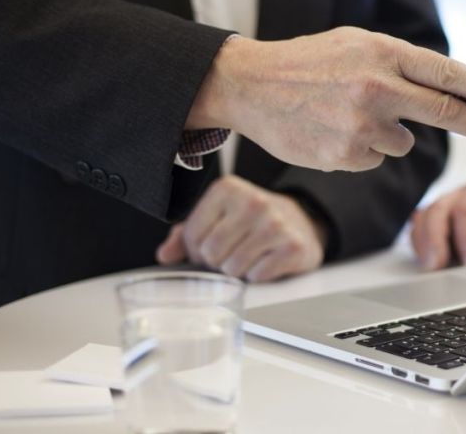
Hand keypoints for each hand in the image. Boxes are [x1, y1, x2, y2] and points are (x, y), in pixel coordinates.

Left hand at [155, 175, 325, 281]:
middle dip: (217, 262)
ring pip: (232, 268)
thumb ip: (186, 234)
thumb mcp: (217, 217)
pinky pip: (257, 276)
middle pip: (211, 253)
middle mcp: (253, 202)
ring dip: (237, 271)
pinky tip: (266, 261)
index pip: (192, 236)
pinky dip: (258, 275)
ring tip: (249, 256)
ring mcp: (275, 224)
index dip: (197, 249)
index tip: (211, 244)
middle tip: (231, 253)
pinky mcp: (293, 246)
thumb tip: (165, 255)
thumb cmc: (251, 222)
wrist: (300, 222)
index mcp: (227, 189)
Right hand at [187, 27, 465, 171]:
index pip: (448, 75)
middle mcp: (377, 87)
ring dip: (389, 133)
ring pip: (404, 142)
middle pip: (448, 113)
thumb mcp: (357, 45)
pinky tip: (333, 130)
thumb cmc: (309, 62)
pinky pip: (376, 158)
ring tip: (347, 113)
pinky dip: (363, 149)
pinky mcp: (345, 155)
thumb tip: (451, 93)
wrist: (250, 85)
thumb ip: (401, 66)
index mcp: (383, 53)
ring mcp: (361, 124)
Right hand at [410, 176, 465, 269]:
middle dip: (435, 240)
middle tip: (436, 266)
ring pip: (424, 218)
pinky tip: (427, 260)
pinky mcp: (441, 221)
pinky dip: (420, 244)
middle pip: (438, 210)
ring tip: (429, 266)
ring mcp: (449, 206)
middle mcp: (462, 193)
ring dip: (423, 243)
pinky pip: (421, 228)